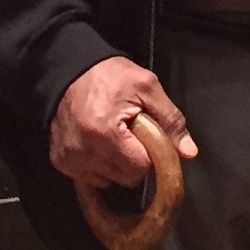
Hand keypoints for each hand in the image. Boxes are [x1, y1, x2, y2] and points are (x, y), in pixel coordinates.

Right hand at [48, 55, 197, 190]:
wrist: (68, 69)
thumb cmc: (109, 76)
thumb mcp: (146, 87)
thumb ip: (170, 119)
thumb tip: (189, 152)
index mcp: (105, 133)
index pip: (139, 167)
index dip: (149, 154)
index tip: (146, 137)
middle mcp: (83, 151)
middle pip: (124, 178)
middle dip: (133, 160)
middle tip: (130, 135)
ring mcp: (69, 158)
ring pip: (108, 180)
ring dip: (116, 165)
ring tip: (113, 137)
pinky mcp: (60, 160)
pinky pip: (89, 178)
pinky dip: (98, 166)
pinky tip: (98, 144)